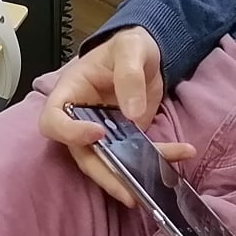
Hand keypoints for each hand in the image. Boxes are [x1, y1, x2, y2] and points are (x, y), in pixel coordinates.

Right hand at [36, 26, 196, 206]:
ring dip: (129, 179)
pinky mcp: (127, 140)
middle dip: (104, 174)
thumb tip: (132, 114)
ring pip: (108, 164)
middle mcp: (82, 118)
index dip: (69, 132)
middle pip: (81, 154)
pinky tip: (181, 154)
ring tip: (152, 189)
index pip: (54, 120)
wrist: (148, 53)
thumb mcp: (131, 48)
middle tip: (126, 191)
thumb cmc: (129, 45)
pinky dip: (158, 160)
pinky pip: (136, 157)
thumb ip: (129, 75)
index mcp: (71, 92)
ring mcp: (104, 133)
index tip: (97, 133)